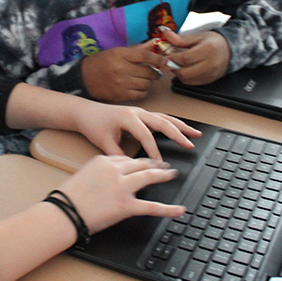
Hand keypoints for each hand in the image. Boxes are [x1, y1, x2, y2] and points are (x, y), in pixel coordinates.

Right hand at [57, 155, 186, 233]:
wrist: (64, 211)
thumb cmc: (69, 197)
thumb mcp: (84, 175)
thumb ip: (100, 172)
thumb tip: (112, 177)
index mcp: (103, 161)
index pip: (125, 158)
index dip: (138, 161)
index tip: (145, 162)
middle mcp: (115, 171)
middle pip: (140, 164)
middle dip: (154, 163)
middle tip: (164, 165)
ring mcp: (122, 187)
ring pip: (148, 177)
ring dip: (163, 175)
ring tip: (172, 174)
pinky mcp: (126, 206)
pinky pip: (152, 207)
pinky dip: (168, 209)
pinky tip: (179, 209)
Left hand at [72, 103, 200, 160]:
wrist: (86, 112)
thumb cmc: (94, 125)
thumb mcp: (103, 142)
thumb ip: (118, 155)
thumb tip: (131, 168)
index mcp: (127, 117)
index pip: (145, 135)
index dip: (153, 150)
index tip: (159, 164)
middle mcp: (137, 112)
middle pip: (162, 122)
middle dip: (178, 134)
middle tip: (190, 144)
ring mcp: (140, 112)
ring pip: (165, 118)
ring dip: (181, 126)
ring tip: (196, 134)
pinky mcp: (141, 114)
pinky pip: (161, 118)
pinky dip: (173, 124)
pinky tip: (183, 130)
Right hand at [81, 43, 164, 102]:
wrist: (83, 78)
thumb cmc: (101, 62)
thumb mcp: (117, 51)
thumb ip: (138, 49)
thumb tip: (155, 43)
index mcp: (120, 54)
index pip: (145, 56)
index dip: (159, 58)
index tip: (166, 60)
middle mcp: (121, 69)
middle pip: (148, 71)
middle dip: (155, 72)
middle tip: (154, 71)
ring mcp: (120, 83)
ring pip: (146, 84)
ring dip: (148, 82)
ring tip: (143, 79)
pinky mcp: (120, 95)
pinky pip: (140, 94)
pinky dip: (143, 91)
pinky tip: (138, 87)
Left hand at [158, 28, 229, 85]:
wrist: (230, 51)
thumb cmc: (213, 42)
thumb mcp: (197, 37)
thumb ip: (180, 39)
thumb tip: (165, 33)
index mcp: (207, 50)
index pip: (185, 58)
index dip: (172, 58)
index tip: (165, 55)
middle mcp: (210, 64)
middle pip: (184, 72)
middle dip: (173, 67)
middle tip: (169, 61)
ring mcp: (210, 75)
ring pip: (186, 79)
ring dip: (177, 73)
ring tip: (177, 64)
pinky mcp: (208, 81)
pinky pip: (191, 83)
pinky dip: (184, 77)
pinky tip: (184, 69)